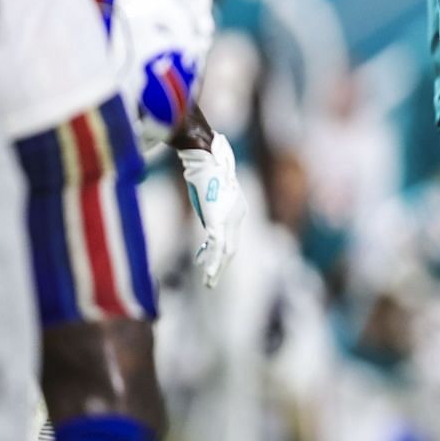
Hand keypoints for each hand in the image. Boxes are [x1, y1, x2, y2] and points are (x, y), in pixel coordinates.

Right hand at [177, 132, 246, 287]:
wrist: (206, 157)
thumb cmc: (207, 165)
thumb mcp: (210, 188)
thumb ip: (209, 204)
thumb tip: (203, 209)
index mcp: (237, 209)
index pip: (229, 236)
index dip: (218, 251)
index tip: (202, 259)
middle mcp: (237, 215)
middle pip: (231, 246)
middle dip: (220, 265)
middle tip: (210, 280)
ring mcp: (230, 218)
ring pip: (225, 250)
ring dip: (216, 267)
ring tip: (208, 282)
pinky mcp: (218, 219)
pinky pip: (217, 244)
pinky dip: (212, 259)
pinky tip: (208, 271)